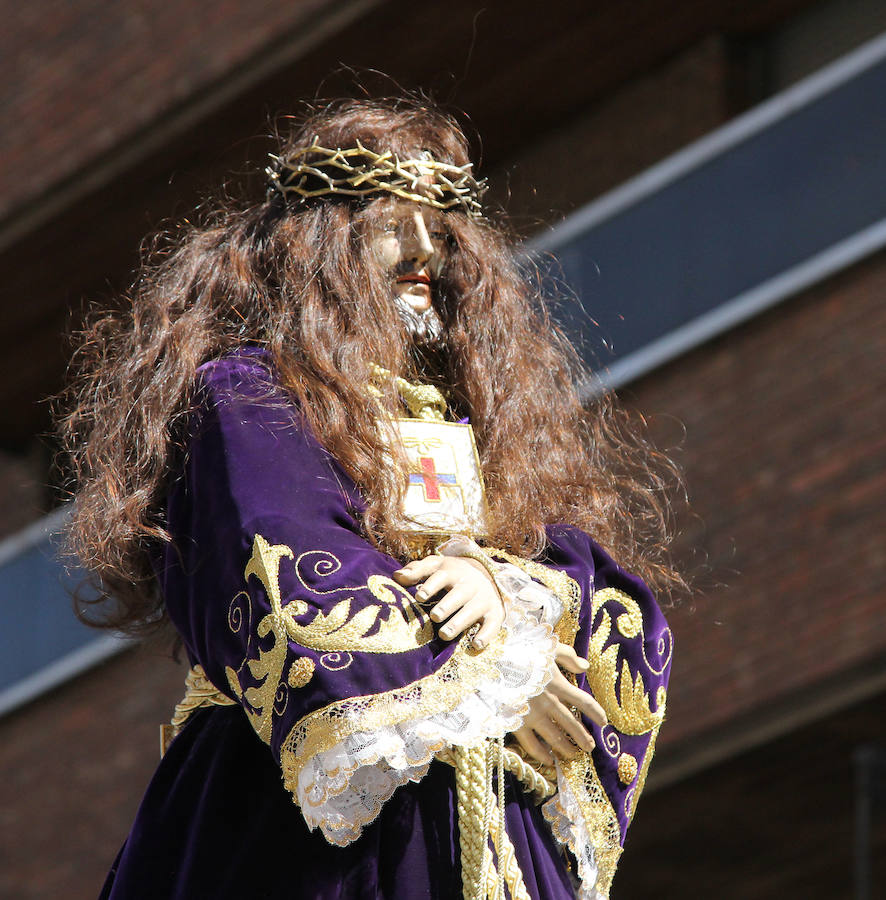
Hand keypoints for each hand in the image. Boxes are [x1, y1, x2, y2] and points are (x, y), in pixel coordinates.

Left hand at [393, 554, 504, 648]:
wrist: (487, 575)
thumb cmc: (451, 574)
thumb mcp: (435, 566)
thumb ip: (416, 570)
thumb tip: (397, 577)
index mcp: (452, 572)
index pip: (442, 577)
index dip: (431, 585)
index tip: (420, 596)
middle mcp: (469, 585)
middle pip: (458, 594)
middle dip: (447, 605)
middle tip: (435, 616)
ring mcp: (483, 599)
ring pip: (472, 610)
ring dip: (460, 622)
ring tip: (444, 635)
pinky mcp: (494, 613)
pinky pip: (492, 625)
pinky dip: (486, 635)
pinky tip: (476, 644)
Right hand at [512, 643, 606, 765]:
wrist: (491, 661)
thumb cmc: (519, 650)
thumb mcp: (546, 647)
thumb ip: (568, 655)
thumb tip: (585, 667)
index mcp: (558, 683)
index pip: (584, 702)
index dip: (596, 713)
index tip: (604, 722)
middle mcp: (549, 702)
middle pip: (572, 724)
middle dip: (583, 737)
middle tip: (590, 747)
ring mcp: (533, 715)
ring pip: (555, 737)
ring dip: (566, 748)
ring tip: (573, 755)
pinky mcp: (517, 722)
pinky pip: (532, 745)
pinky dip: (542, 755)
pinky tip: (549, 761)